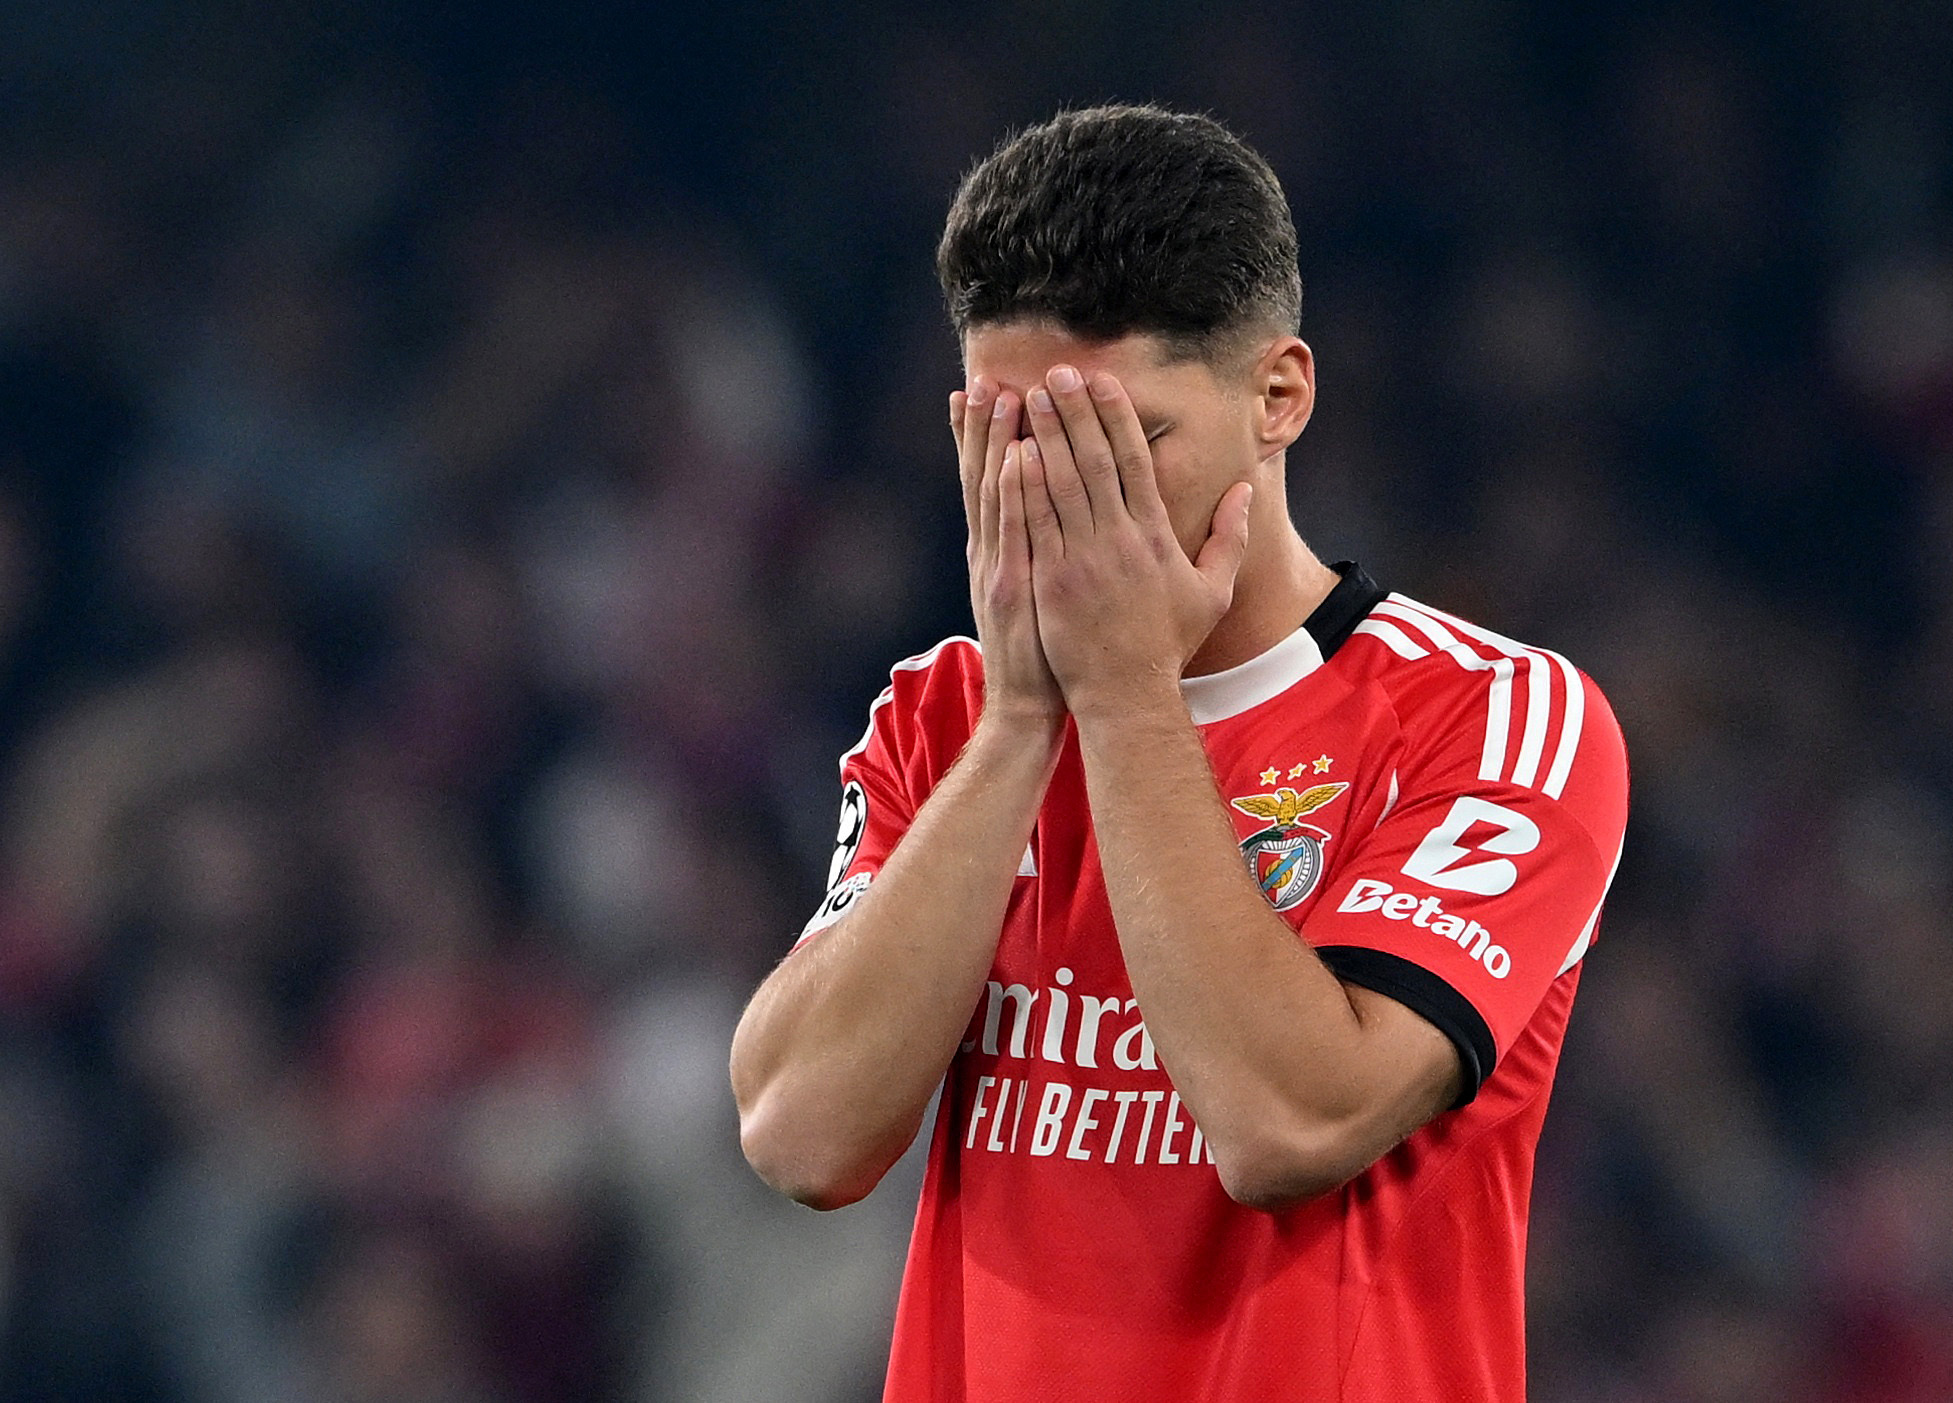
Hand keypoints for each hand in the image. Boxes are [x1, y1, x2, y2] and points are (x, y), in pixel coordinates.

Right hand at [951, 377, 1065, 732]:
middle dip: (982, 426)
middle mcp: (990, 551)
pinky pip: (1016, 529)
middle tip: (983, 376)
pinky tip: (1019, 455)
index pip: (987, 482)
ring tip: (1001, 395)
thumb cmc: (1042, 650)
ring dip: (997, 442)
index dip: (981, 437)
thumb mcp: (1028, 595)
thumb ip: (1032, 553)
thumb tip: (1044, 518)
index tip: (982, 391)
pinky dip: (1014, 491)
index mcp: (997, 550)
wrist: (1028, 704)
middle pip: (982, 477)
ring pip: (996, 493)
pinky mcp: (1012, 586)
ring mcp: (998, 566)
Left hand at [1018, 365, 1252, 715]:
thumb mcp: (1213, 592)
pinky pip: (1036, 522)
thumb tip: (1244, 489)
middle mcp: (1119, 540)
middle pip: (1095, 461)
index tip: (1103, 382)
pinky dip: (1024, 485)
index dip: (1117, 417)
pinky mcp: (1050, 580)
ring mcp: (1082, 559)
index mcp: (1155, 536)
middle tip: (1058, 372)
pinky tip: (1012, 452)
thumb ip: (1229, 537)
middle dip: (1076, 412)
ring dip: (1045, 436)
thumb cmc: (1168, 645)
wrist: (1126, 695)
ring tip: (1030, 397)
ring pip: (1061, 483)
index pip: (1136, 461)